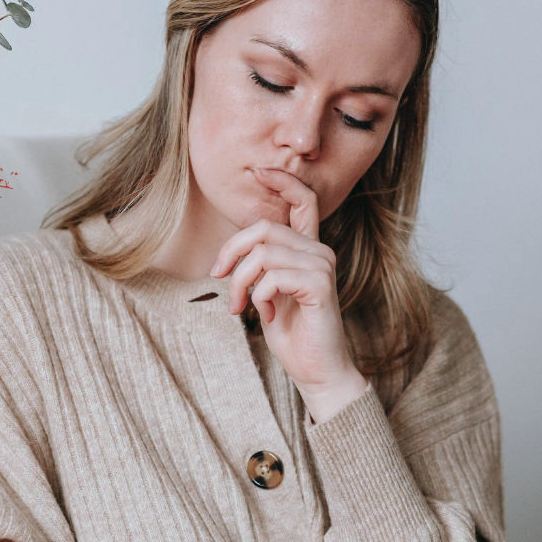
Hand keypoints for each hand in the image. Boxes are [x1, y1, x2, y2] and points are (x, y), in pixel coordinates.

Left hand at [212, 168, 368, 422]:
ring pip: (263, 253)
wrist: (316, 370)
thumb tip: (233, 249)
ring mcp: (322, 267)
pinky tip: (264, 314)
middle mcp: (319, 252)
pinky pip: (272, 276)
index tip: (258, 171)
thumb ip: (259, 264)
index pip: (303, 200)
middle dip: (232, 252)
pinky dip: (258, 296)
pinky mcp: (320, 286)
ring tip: (239, 307)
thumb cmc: (291, 333)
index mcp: (308, 248)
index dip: (282, 180)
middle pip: (264, 228)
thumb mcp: (267, 291)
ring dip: (240, 282)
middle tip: (219, 278)